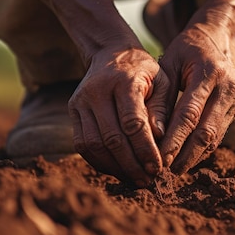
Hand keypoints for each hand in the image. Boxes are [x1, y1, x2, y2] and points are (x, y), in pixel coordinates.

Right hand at [68, 46, 169, 186]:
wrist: (111, 53)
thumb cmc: (144, 71)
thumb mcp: (162, 80)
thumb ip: (162, 109)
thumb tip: (160, 140)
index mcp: (123, 81)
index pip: (133, 123)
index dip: (145, 149)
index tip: (158, 168)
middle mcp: (97, 91)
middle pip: (112, 138)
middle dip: (131, 164)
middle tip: (148, 181)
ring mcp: (80, 101)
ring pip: (93, 145)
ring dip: (114, 167)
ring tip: (134, 179)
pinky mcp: (72, 111)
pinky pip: (82, 144)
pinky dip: (99, 162)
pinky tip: (117, 170)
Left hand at [159, 17, 234, 174]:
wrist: (220, 35)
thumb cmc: (187, 49)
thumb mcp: (169, 63)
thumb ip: (162, 96)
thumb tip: (152, 133)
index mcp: (209, 72)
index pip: (190, 114)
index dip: (174, 139)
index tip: (159, 158)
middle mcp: (228, 87)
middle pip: (206, 131)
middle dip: (184, 155)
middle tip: (164, 172)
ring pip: (215, 137)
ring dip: (194, 157)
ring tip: (173, 170)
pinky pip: (219, 134)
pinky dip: (202, 149)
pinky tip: (185, 159)